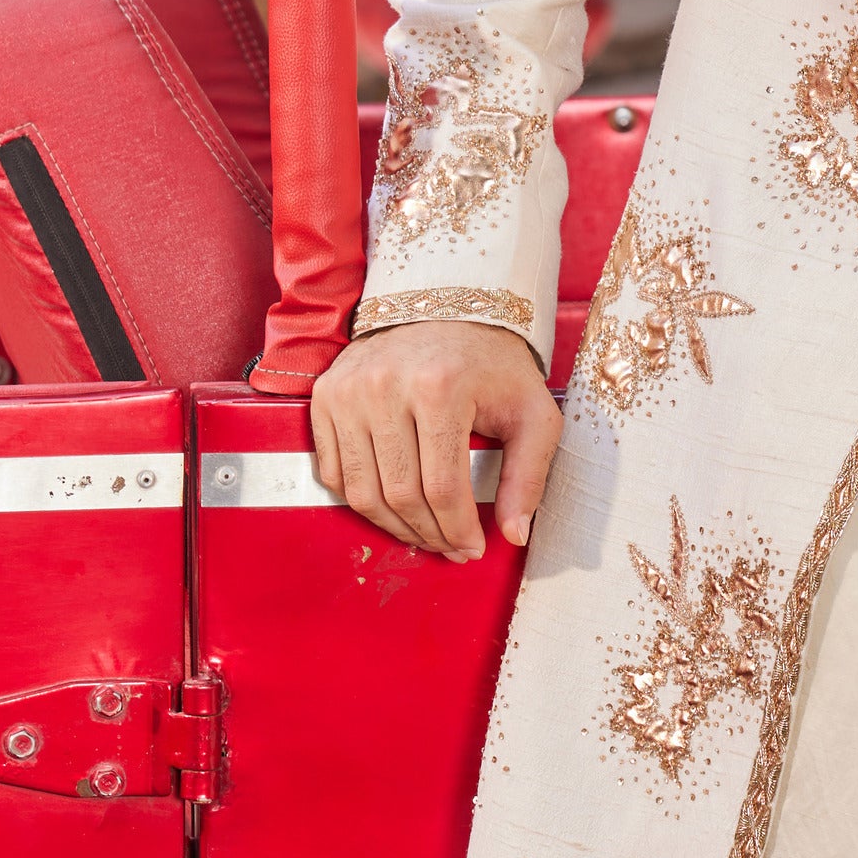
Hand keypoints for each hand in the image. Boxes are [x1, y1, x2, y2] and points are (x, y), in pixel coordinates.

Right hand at [309, 319, 562, 559]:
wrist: (447, 308)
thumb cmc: (493, 365)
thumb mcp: (532, 412)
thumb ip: (529, 475)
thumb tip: (514, 534)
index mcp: (439, 388)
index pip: (442, 488)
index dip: (457, 530)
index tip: (473, 548)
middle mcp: (384, 386)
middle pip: (399, 494)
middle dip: (429, 534)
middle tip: (451, 549)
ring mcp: (348, 391)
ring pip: (361, 491)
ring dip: (394, 527)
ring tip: (424, 535)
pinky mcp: (325, 396)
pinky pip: (334, 472)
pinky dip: (361, 500)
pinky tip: (393, 507)